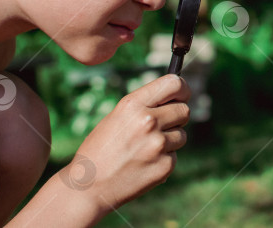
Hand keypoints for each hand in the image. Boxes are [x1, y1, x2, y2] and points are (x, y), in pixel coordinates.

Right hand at [61, 74, 190, 211]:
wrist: (89, 187)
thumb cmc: (101, 149)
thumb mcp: (117, 117)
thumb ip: (145, 106)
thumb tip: (177, 99)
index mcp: (133, 104)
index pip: (174, 84)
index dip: (182, 89)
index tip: (182, 95)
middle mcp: (148, 121)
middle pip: (184, 110)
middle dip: (177, 117)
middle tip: (163, 125)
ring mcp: (158, 145)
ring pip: (181, 135)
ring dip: (169, 140)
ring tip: (145, 149)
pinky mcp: (165, 166)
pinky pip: (174, 155)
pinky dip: (163, 159)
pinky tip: (144, 164)